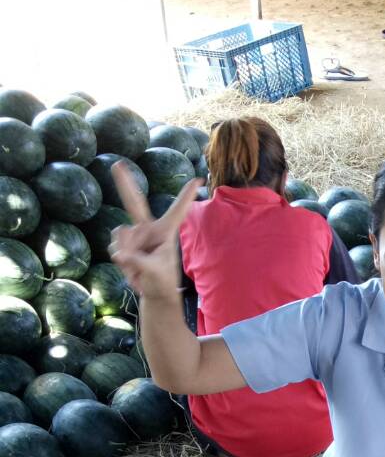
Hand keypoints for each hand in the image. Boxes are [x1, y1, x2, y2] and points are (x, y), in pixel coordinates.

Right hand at [109, 161, 199, 299]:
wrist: (152, 292)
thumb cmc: (162, 280)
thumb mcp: (155, 272)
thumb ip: (138, 261)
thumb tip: (119, 254)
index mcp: (165, 231)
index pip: (177, 211)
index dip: (186, 196)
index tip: (198, 179)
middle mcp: (147, 229)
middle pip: (134, 202)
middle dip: (125, 183)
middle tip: (117, 164)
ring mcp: (133, 235)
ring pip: (121, 234)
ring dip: (127, 254)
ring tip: (139, 268)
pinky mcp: (121, 244)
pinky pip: (114, 247)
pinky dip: (121, 261)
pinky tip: (131, 269)